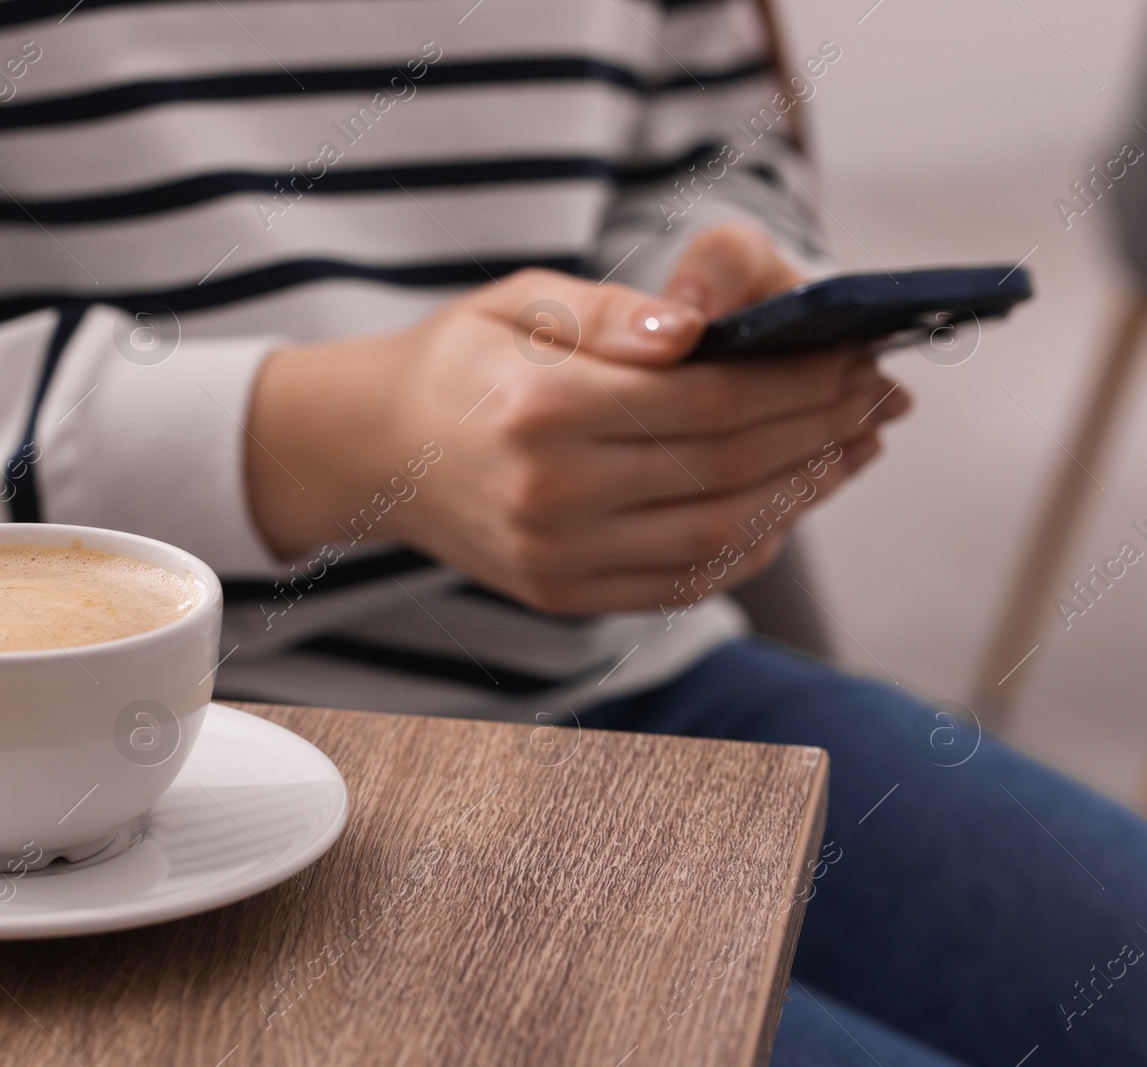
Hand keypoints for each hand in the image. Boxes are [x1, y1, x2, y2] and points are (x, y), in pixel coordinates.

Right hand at [246, 231, 907, 614]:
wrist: (379, 451)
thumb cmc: (460, 362)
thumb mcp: (522, 302)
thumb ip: (613, 314)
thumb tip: (699, 328)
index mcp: (538, 411)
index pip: (704, 402)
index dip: (795, 384)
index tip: (854, 357)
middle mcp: (548, 497)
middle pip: (725, 471)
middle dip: (817, 431)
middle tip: (875, 397)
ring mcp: (555, 559)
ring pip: (718, 534)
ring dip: (803, 492)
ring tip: (851, 447)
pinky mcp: (564, 596)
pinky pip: (686, 580)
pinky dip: (751, 543)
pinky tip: (788, 500)